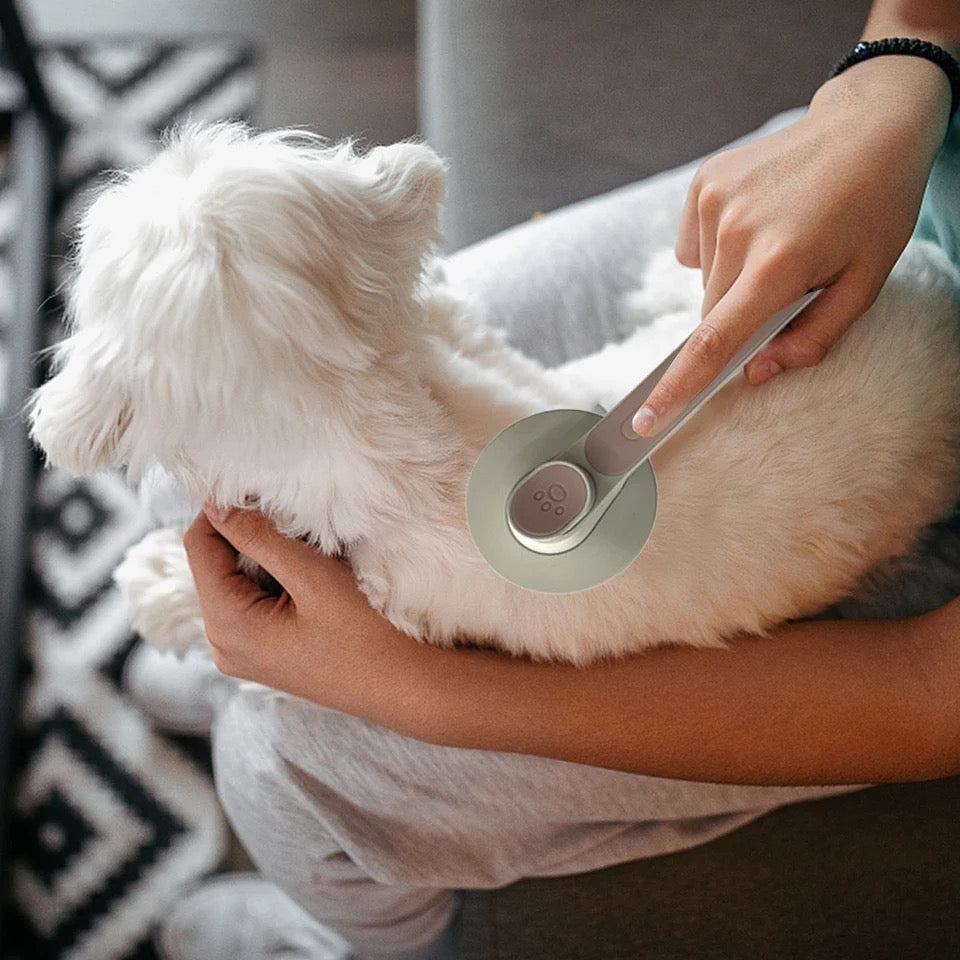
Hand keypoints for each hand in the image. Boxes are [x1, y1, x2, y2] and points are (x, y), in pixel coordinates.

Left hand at [182, 506, 421, 712]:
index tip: (261, 489)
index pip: (199, 545)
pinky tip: (311, 580)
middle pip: (215, 563)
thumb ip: (260, 537)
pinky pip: (253, 601)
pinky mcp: (263, 654)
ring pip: (236, 580)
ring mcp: (242, 652)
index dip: (222, 510)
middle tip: (297, 523)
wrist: (402, 687)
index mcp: (227, 624)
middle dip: (249, 535)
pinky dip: (276, 579)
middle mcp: (223, 643)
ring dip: (266, 556)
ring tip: (312, 555)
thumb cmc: (365, 634)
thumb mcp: (313, 577)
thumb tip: (217, 504)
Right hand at [632, 55, 952, 435]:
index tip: (645, 420)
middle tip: (785, 284)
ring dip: (732, 279)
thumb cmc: (875, 206)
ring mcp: (714, 201)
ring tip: (778, 239)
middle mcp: (737, 231)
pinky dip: (718, 248)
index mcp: (780, 262)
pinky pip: (694, 246)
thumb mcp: (865, 282)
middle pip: (712, 312)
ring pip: (705, 280)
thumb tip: (757, 371)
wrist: (869, 123)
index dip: (677, 386)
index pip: (714, 339)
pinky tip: (756, 220)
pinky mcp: (703, 183)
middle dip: (738, 316)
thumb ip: (812, 337)